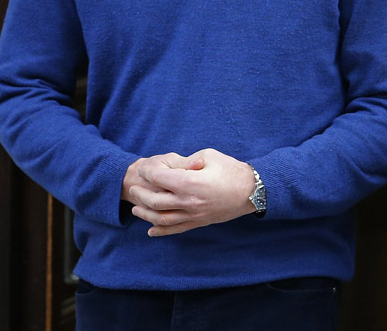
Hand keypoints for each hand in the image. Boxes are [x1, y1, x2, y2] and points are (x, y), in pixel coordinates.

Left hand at [126, 148, 256, 235]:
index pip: (160, 179)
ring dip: (146, 214)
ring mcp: (194, 214)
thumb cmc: (231, 169)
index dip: (148, 173)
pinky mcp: (199, 222)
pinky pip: (176, 229)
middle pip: (156, 201)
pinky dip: (161, 231)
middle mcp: (189, 201)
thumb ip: (187, 161)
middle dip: (141, 194)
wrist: (251, 190)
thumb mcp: (209, 156)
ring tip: (136, 209)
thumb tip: (172, 166)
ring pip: (162, 218)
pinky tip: (151, 231)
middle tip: (134, 188)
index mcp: (190, 182)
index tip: (143, 169)